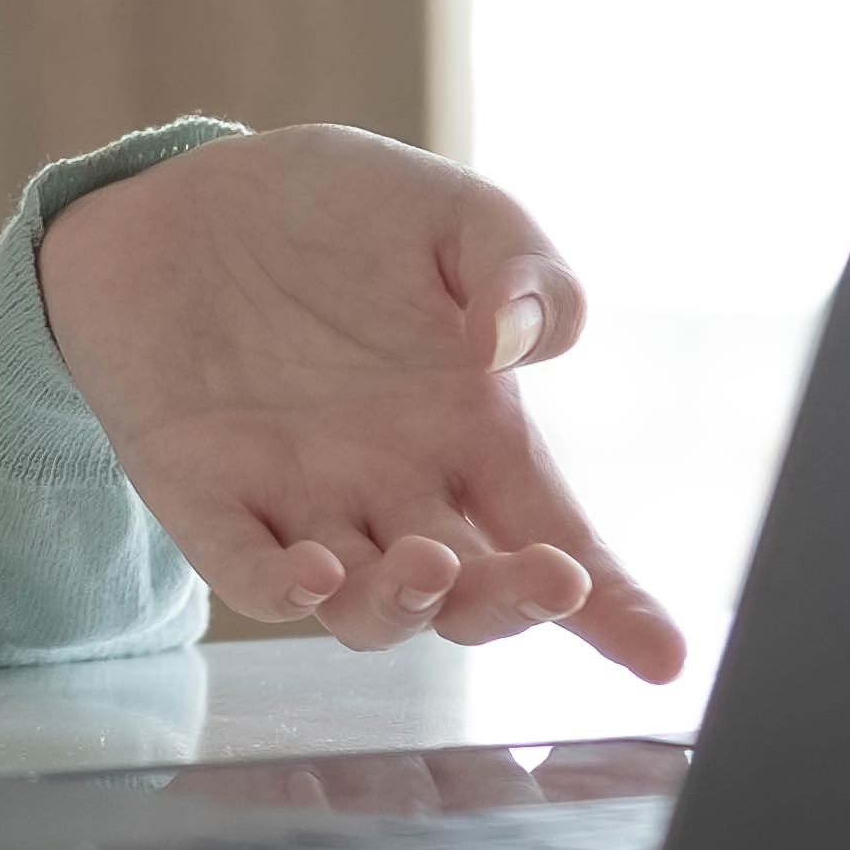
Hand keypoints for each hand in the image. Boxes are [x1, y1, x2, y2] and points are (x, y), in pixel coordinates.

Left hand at [34, 128, 690, 681]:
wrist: (185, 193)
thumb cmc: (336, 211)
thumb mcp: (453, 214)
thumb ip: (521, 271)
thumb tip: (520, 348)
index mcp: (471, 431)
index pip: (555, 535)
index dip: (613, 605)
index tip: (665, 656)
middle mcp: (395, 488)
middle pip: (470, 594)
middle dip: (513, 604)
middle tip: (550, 581)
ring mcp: (301, 502)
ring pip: (367, 608)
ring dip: (404, 604)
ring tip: (424, 563)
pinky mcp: (205, 494)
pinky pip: (246, 571)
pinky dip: (281, 588)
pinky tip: (312, 570)